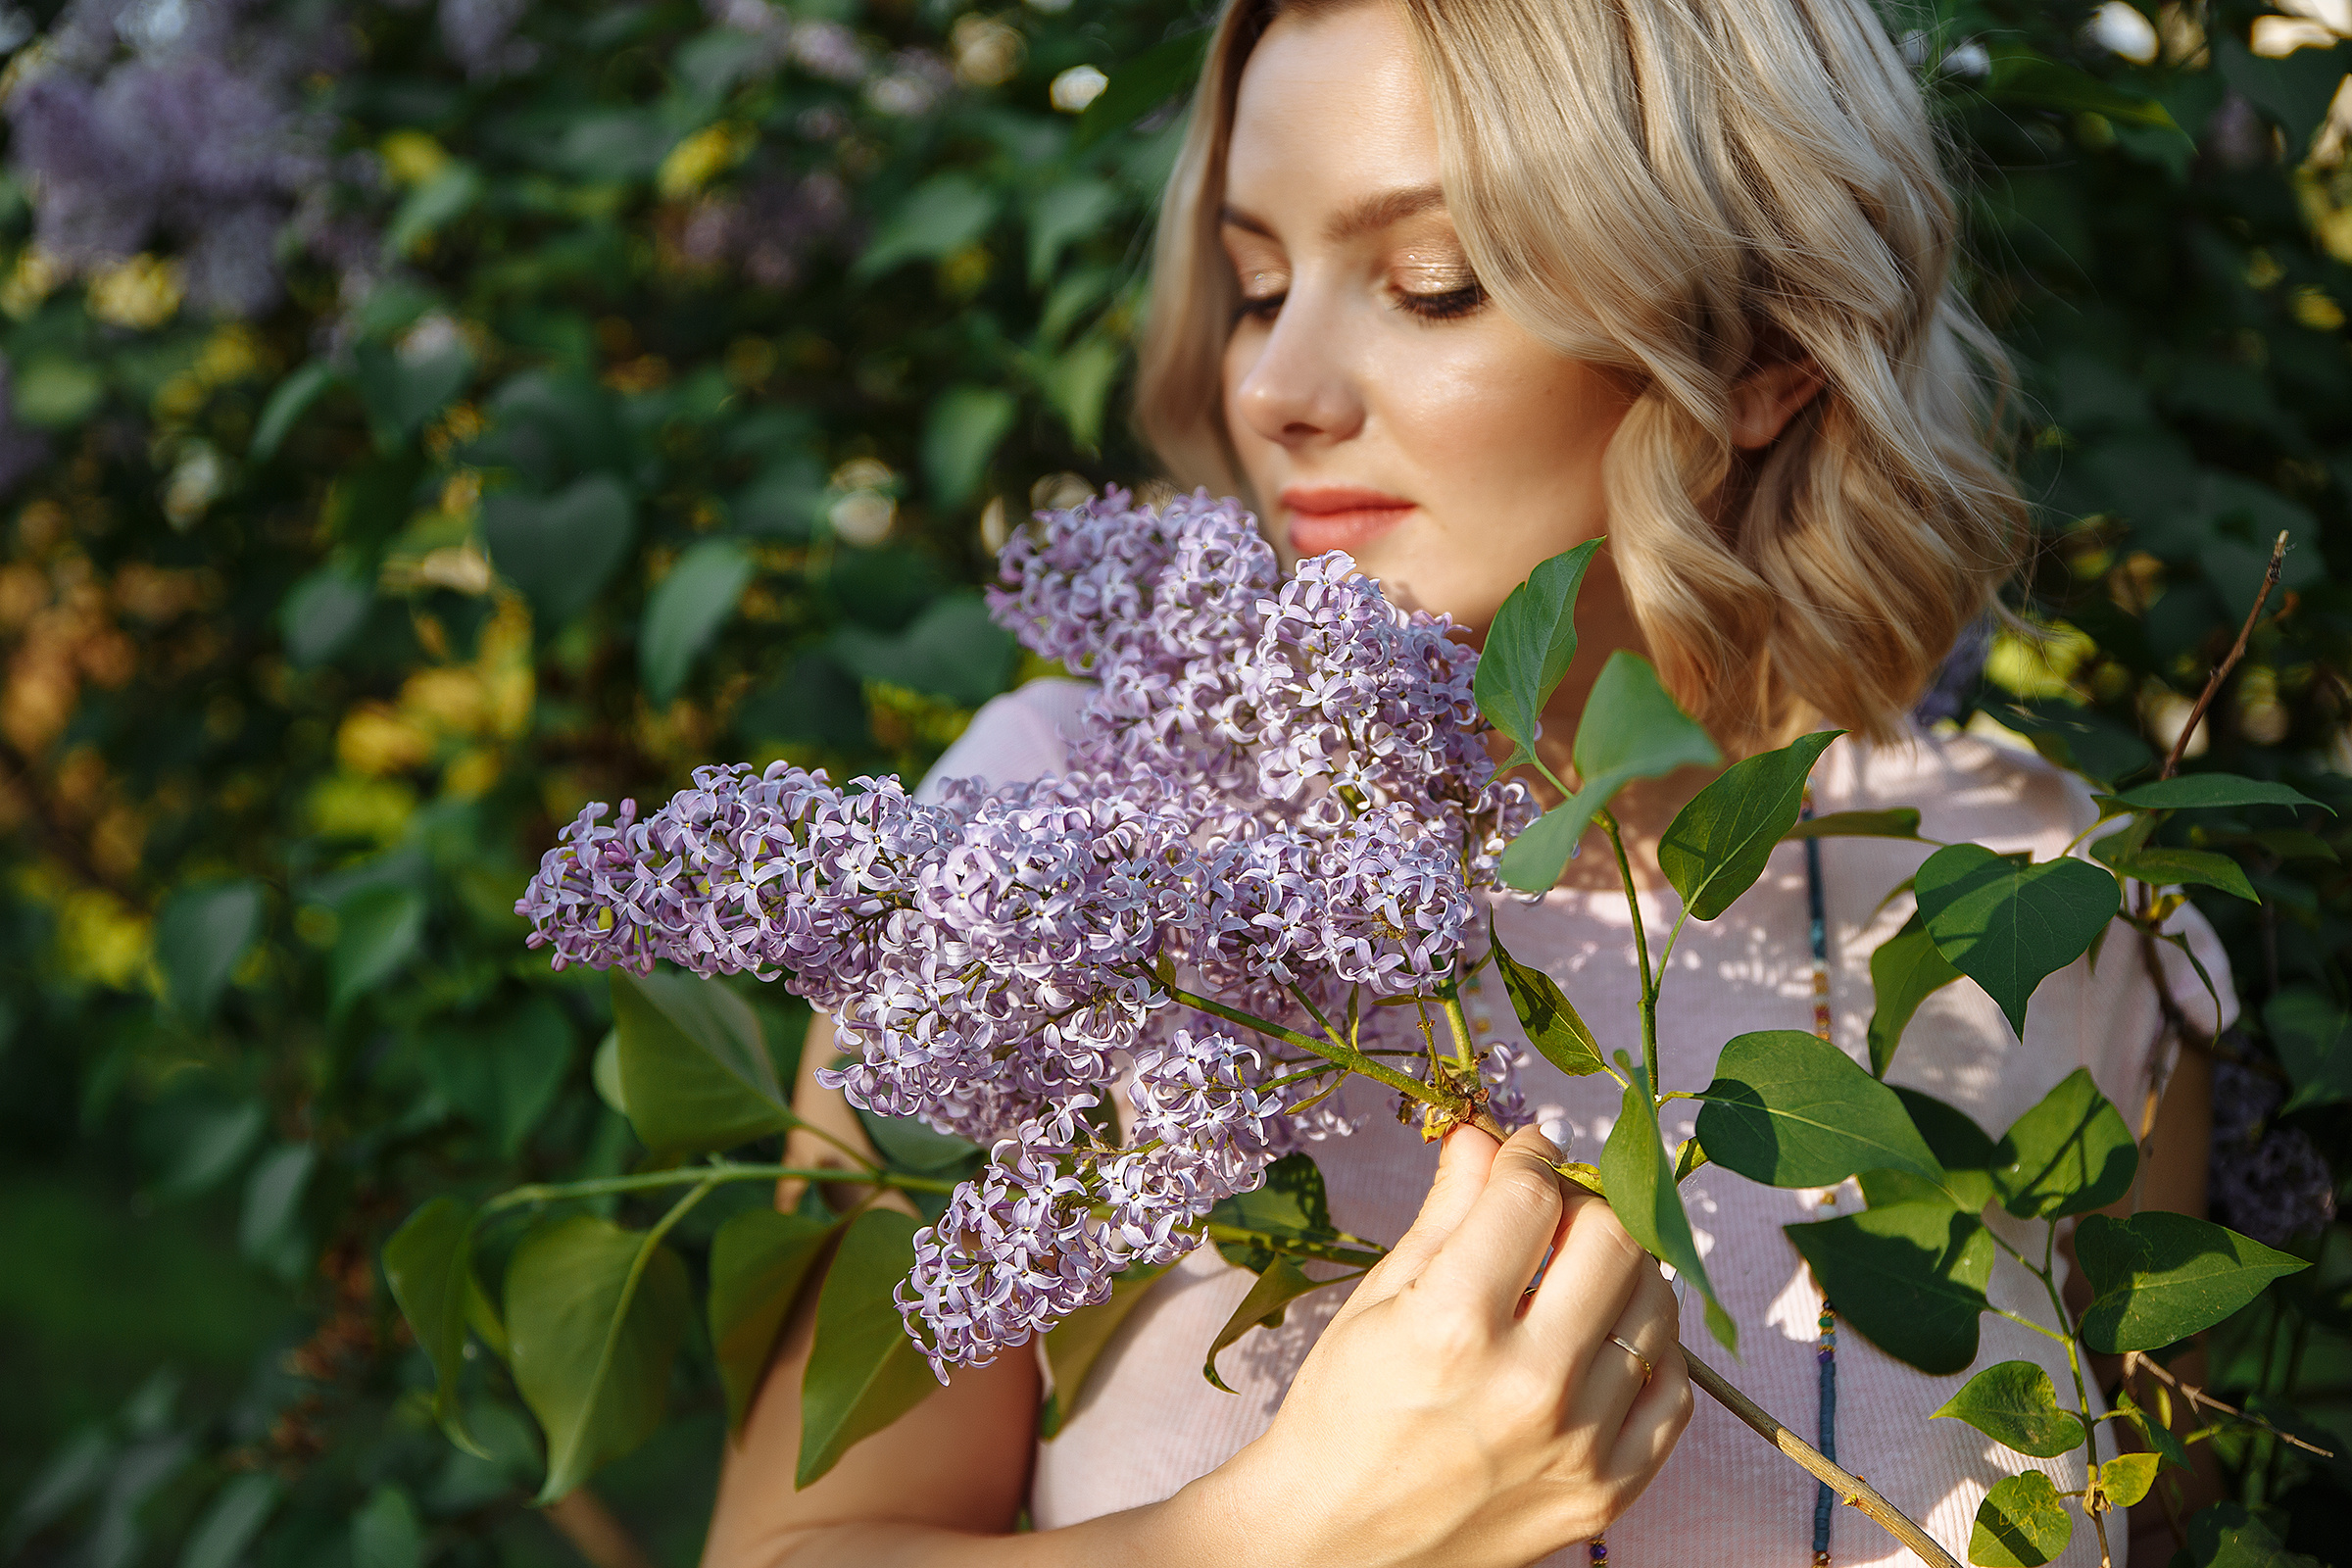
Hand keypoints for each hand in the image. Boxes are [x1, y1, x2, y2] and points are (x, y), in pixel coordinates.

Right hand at [1183, 1125, 1689, 1567]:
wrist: (1334, 1545)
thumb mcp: (1378, 1302)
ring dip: (1623, 1270)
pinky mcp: (1608, 1493)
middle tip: (1556, 1210)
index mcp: (1453, 1328)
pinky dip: (1650, 1350)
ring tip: (1575, 1276)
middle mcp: (1529, 1386)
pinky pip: (1674, 1392)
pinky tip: (1604, 1340)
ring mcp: (1579, 1446)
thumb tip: (1486, 1135)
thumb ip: (1446, 1215)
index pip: (1532, 1198)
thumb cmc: (1343, 1416)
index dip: (1531, 1155)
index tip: (1526, 1150)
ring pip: (1655, 1307)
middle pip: (1614, 1241)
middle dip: (1585, 1203)